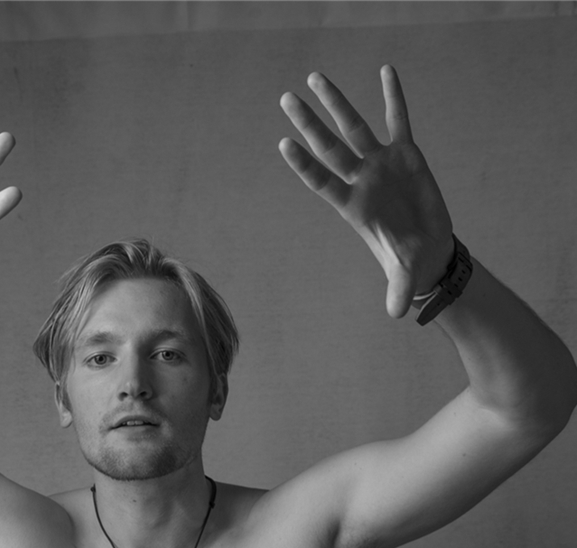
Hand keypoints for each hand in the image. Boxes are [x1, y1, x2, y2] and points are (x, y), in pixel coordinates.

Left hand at [279, 66, 453, 318]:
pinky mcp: (406, 155)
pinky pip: (398, 120)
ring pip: (354, 126)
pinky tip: (385, 70)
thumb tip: (396, 312)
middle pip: (329, 146)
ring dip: (336, 102)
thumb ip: (398, 289)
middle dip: (308, 123)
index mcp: (354, 207)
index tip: (284, 143)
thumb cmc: (410, 265)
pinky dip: (393, 97)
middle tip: (285, 98)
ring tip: (314, 77)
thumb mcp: (405, 277)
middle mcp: (362, 181)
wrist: (429, 253)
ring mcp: (381, 165)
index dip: (305, 165)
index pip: (323, 182)